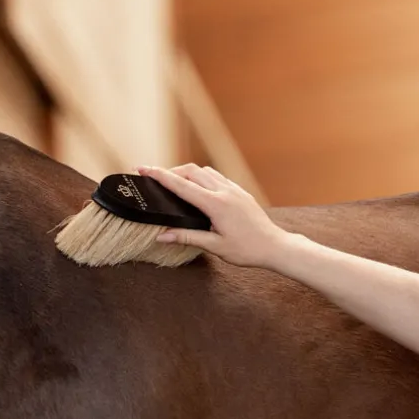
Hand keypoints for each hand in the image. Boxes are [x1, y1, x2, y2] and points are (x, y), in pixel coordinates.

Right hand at [135, 163, 288, 269]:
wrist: (275, 246)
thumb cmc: (247, 250)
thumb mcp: (215, 246)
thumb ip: (187, 237)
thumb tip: (162, 236)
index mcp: (216, 205)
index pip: (182, 186)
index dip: (160, 176)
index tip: (143, 168)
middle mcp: (225, 192)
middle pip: (191, 171)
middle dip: (171, 171)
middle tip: (155, 178)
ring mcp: (234, 189)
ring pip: (204, 171)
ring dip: (187, 173)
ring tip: (175, 184)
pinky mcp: (240, 191)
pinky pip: (217, 177)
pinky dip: (202, 178)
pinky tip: (198, 189)